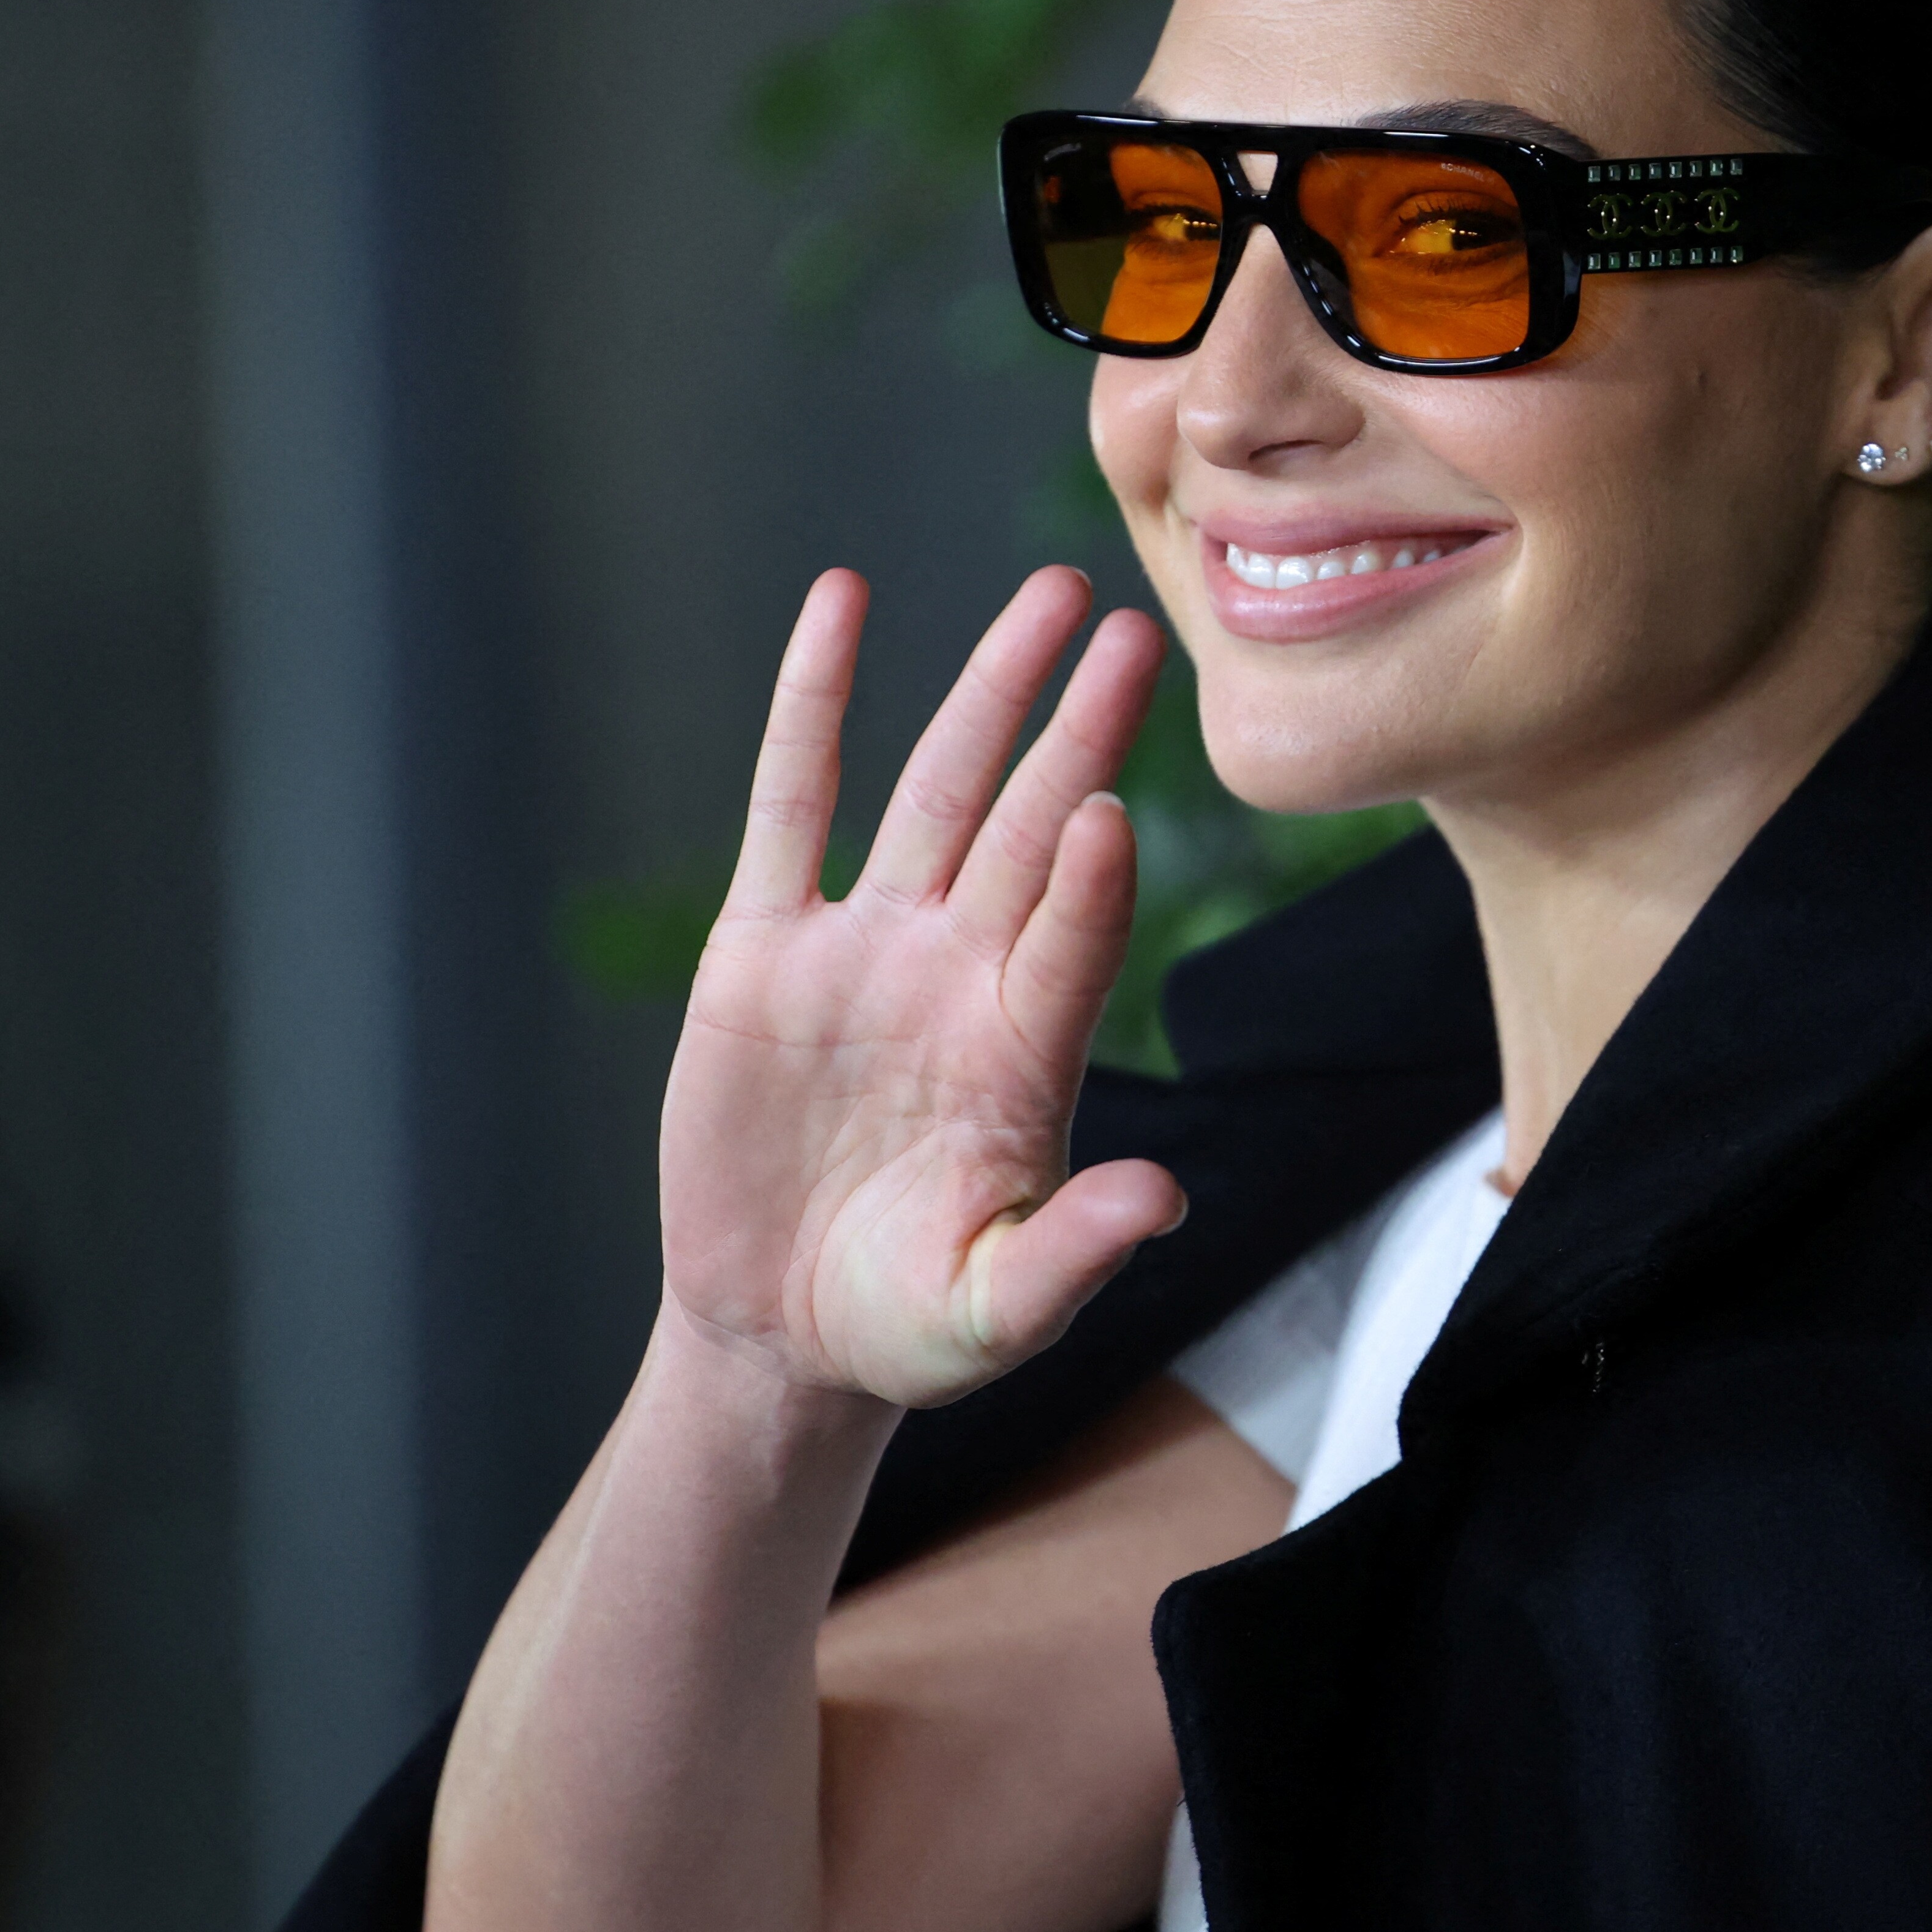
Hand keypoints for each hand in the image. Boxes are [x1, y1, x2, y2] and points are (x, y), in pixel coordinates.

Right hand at [657, 566, 1183, 1407]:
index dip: (1092, 880)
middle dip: (1081, 731)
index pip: (1073, 941)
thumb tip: (1164, 1201)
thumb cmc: (909, 1326)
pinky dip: (816, 702)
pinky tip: (842, 604)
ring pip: (937, 789)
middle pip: (1032, 829)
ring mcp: (868, 948)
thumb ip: (1071, 1253)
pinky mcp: (767, 946)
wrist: (786, 1334)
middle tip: (1139, 628)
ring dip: (990, 691)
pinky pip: (791, 803)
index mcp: (1026, 1052)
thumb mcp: (997, 1312)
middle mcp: (963, 975)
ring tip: (1049, 596)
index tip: (1112, 808)